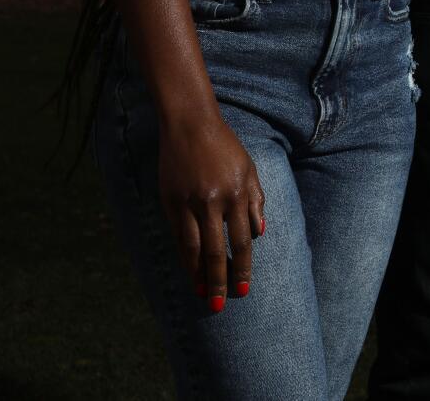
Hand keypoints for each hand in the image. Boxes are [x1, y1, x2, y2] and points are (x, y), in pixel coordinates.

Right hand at [157, 112, 264, 312]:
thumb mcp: (249, 169)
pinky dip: (184, 257)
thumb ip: (256, 200)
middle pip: (217, 250)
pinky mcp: (170, 202)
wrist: (190, 124)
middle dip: (221, 280)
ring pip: (194, 248)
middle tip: (222, 304)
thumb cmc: (224, 147)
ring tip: (202, 295)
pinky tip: (188, 271)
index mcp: (238, 193)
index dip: (243, 266)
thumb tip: (260, 232)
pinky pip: (178, 237)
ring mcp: (189, 203)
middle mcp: (214, 201)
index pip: (242, 240)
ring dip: (198, 276)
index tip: (244, 288)